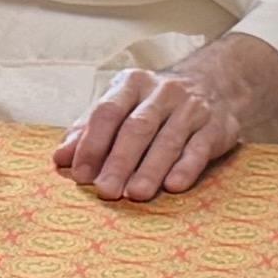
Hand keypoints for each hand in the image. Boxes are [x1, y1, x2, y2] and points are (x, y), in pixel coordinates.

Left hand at [52, 34, 277, 201]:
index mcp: (132, 84)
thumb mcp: (121, 105)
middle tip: (106, 190)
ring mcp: (192, 108)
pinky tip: (173, 185)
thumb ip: (89, 130)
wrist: (217, 83)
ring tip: (136, 194)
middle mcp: (162, 92)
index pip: (107, 112)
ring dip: (150, 169)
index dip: (92, 143)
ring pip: (168, 140)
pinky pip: (200, 148)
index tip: (80, 173)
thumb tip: (60, 158)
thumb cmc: (154, 104)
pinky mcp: (217, 127)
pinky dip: (186, 167)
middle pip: (136, 128)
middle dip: (119, 161)